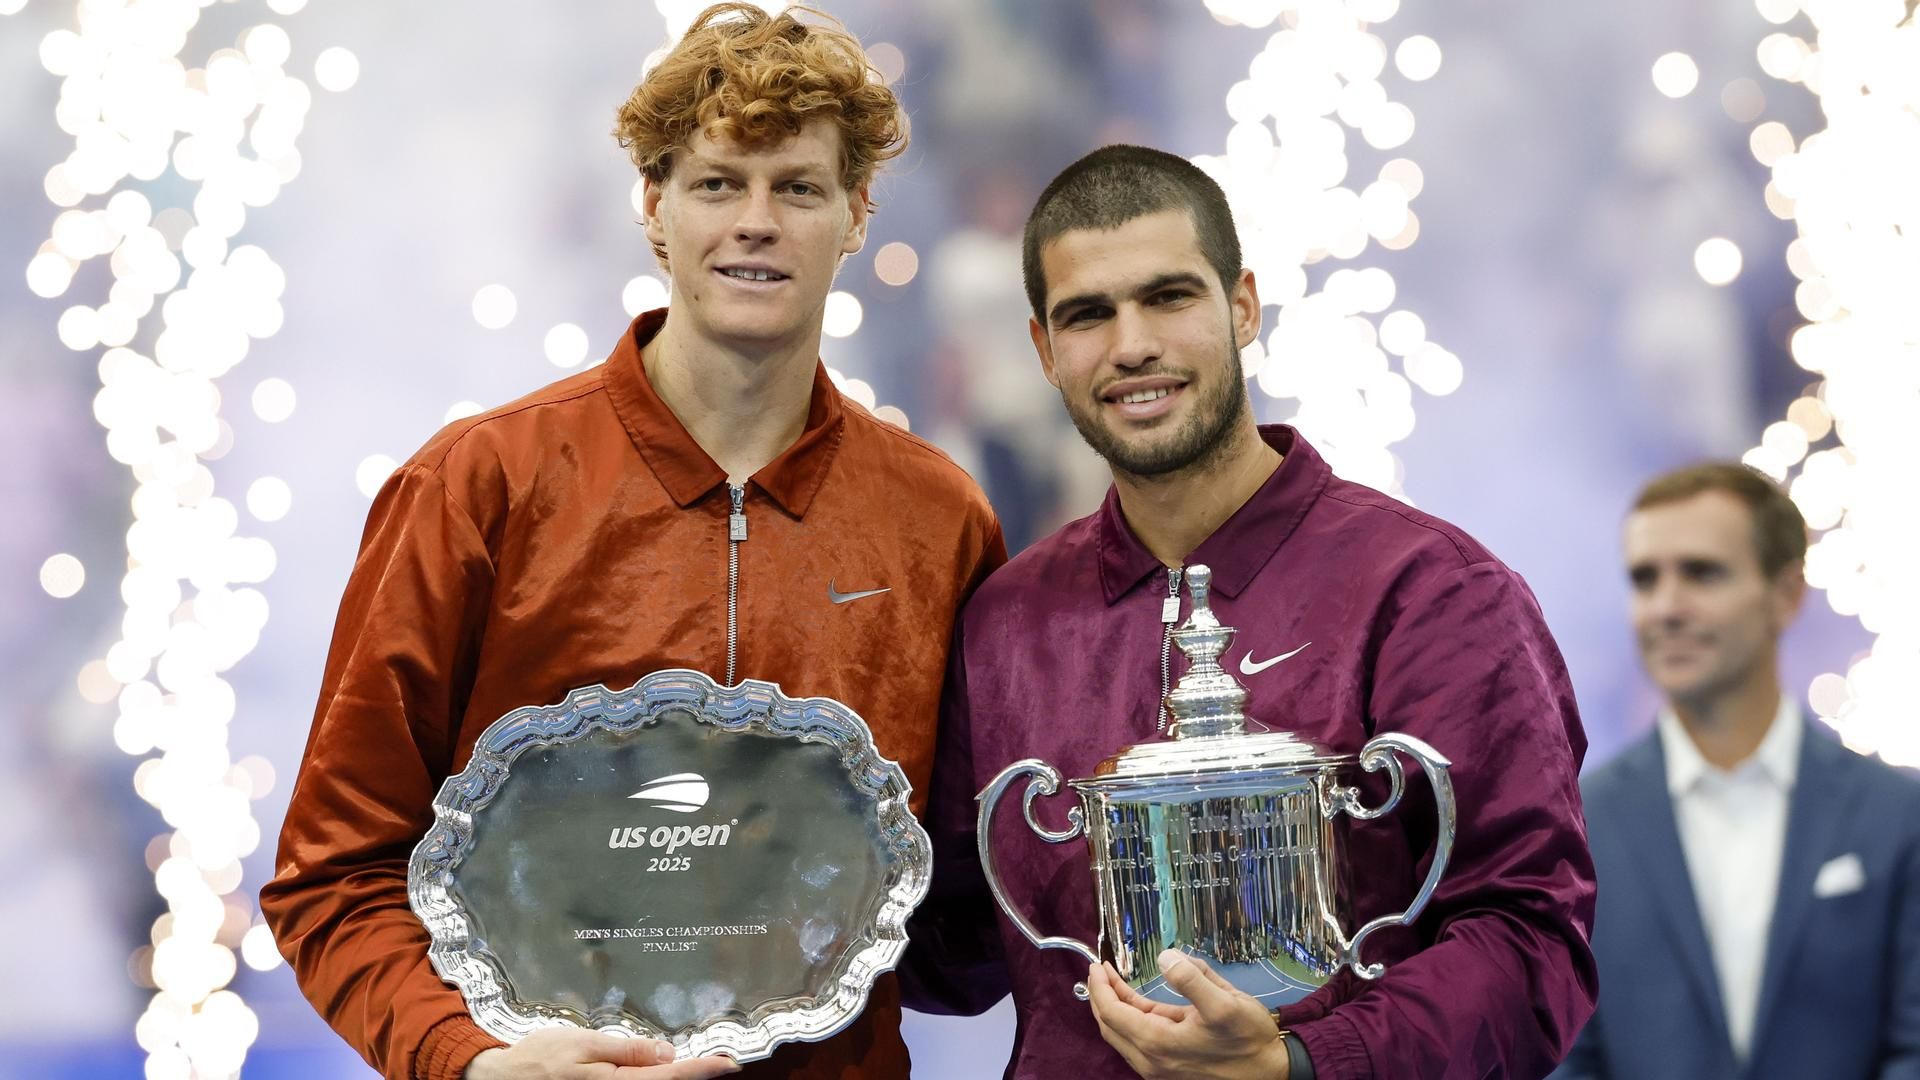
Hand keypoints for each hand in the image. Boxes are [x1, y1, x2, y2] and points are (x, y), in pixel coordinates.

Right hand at [463, 1028, 741, 1078]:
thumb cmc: (541, 1057)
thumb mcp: (584, 1043)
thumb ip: (627, 1051)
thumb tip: (668, 1055)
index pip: (669, 1079)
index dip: (702, 1070)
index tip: (730, 1062)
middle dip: (692, 1076)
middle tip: (719, 1061)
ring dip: (673, 1078)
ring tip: (697, 1063)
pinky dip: (652, 1079)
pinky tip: (661, 1069)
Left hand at [1086, 950, 1290, 1079]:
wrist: (1271, 1072)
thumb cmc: (1249, 1038)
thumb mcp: (1225, 1002)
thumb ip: (1191, 978)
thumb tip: (1164, 957)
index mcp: (1158, 1043)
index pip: (1112, 1013)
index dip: (1100, 986)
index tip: (1097, 964)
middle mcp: (1152, 1061)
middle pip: (1110, 1026)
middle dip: (1100, 996)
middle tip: (1100, 970)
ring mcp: (1159, 1068)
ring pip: (1123, 1035)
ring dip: (1114, 1008)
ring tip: (1114, 981)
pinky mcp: (1169, 1069)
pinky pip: (1138, 1042)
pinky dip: (1130, 1020)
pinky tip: (1136, 1002)